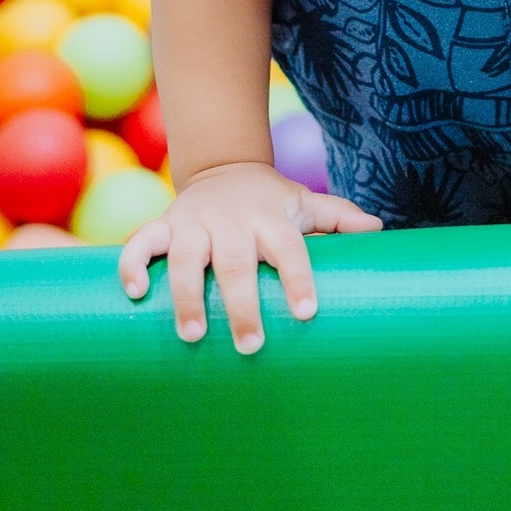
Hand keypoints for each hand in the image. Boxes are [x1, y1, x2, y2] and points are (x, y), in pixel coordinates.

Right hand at [116, 160, 382, 354]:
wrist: (223, 165)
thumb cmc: (270, 200)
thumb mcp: (304, 202)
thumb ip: (338, 217)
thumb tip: (379, 232)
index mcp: (270, 218)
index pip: (289, 247)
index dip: (298, 277)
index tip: (306, 313)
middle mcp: (232, 220)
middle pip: (236, 261)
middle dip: (241, 304)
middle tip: (250, 346)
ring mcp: (195, 221)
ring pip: (185, 255)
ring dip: (186, 294)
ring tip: (193, 334)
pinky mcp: (164, 224)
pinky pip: (140, 240)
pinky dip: (132, 263)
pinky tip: (133, 293)